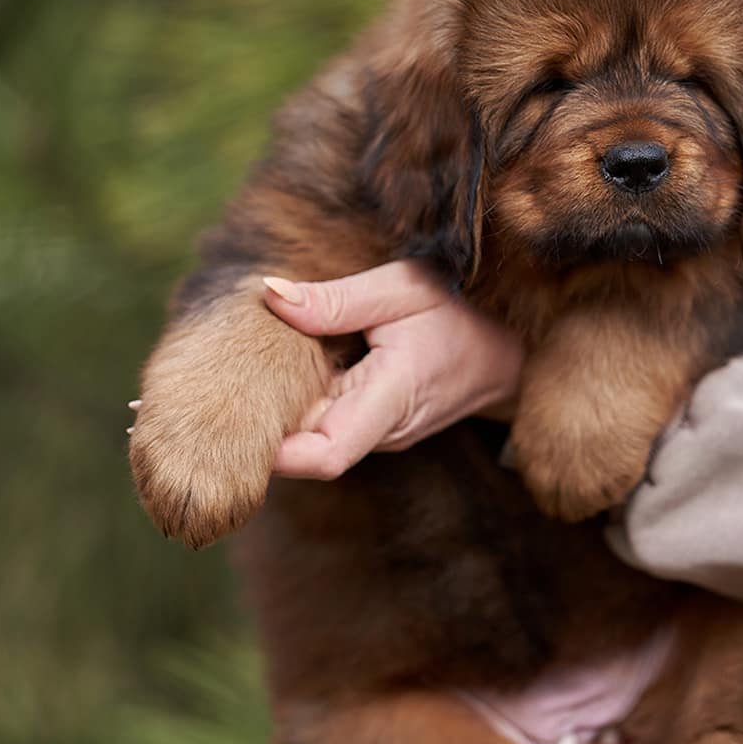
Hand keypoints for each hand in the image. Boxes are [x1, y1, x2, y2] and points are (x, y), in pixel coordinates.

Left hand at [260, 260, 524, 478]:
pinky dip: (307, 396)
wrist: (515, 344)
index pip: (326, 455)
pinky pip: (331, 421)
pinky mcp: (379, 424)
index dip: (275, 452)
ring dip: (284, 405)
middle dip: (263, 418)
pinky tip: (293, 363)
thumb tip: (270, 296)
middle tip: (227, 374)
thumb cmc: (465, 309)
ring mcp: (383, 433)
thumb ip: (336, 299)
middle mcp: (386, 430)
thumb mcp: (403, 288)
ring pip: (315, 434)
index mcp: (393, 399)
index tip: (234, 419)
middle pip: (306, 446)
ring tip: (254, 362)